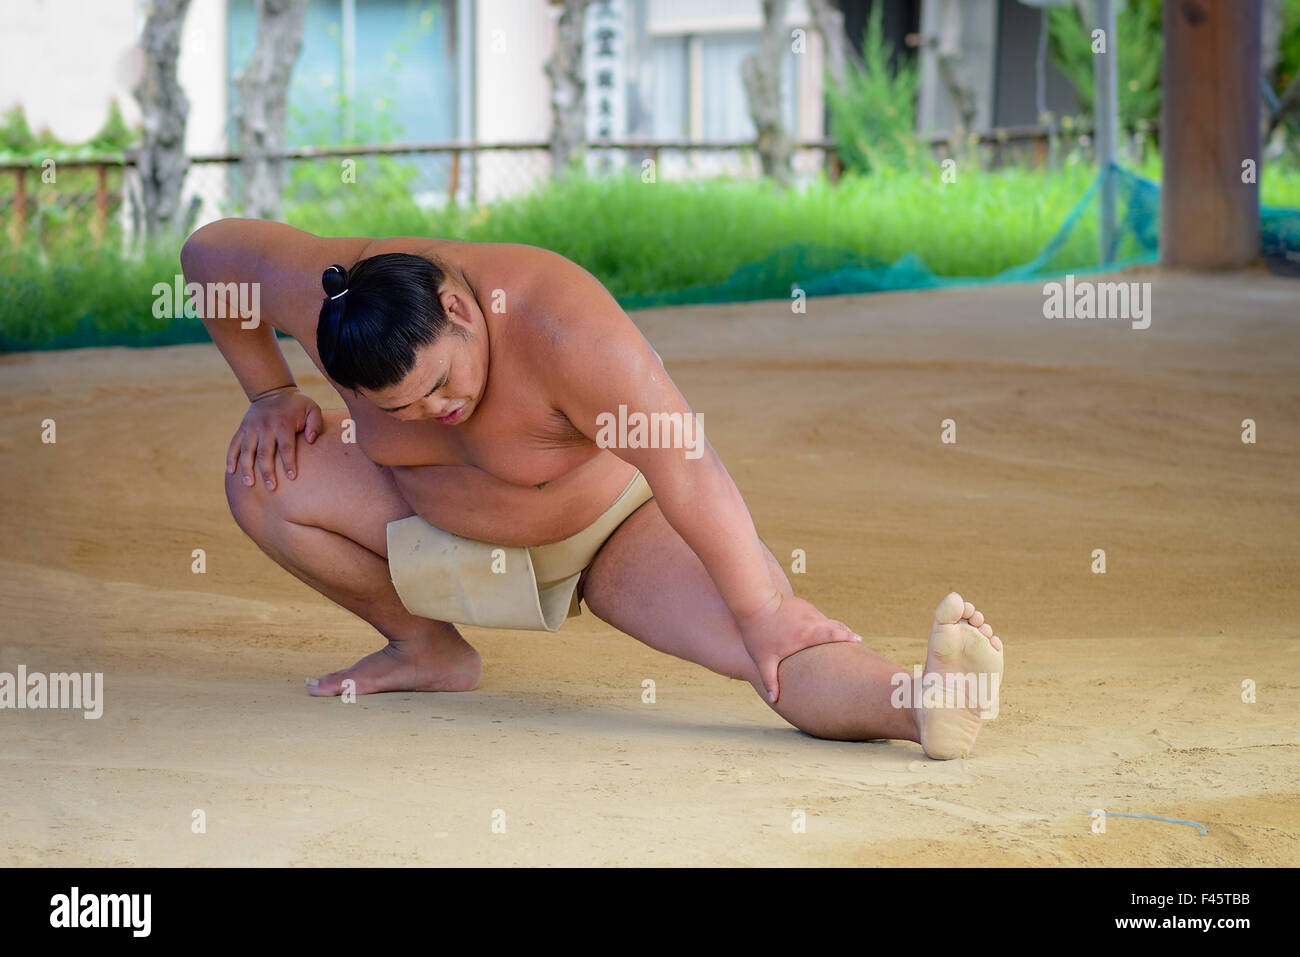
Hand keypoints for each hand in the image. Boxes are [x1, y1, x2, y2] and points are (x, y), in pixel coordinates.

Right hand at [226, 387, 323, 490]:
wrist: (273, 391)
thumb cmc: (297, 405)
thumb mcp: (312, 408)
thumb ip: (315, 424)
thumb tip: (311, 440)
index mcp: (283, 424)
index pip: (285, 447)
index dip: (288, 463)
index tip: (291, 477)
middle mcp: (265, 427)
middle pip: (264, 453)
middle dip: (267, 471)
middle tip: (271, 487)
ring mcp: (251, 428)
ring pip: (246, 451)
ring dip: (247, 468)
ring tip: (249, 484)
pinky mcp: (242, 429)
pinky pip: (234, 444)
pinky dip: (231, 458)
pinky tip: (231, 472)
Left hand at [736, 592, 860, 704]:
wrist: (753, 600)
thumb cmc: (758, 632)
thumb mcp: (763, 659)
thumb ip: (770, 681)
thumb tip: (774, 701)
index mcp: (808, 634)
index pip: (836, 634)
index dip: (849, 638)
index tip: (860, 642)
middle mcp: (812, 620)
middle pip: (836, 626)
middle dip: (847, 633)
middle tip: (858, 641)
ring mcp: (807, 610)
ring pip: (826, 620)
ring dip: (834, 628)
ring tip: (842, 637)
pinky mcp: (801, 604)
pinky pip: (816, 615)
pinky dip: (821, 622)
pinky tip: (820, 629)